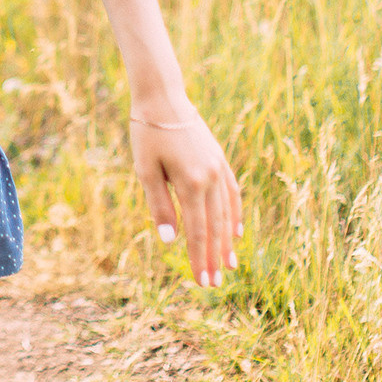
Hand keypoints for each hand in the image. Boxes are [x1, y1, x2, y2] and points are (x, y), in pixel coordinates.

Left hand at [130, 104, 241, 288]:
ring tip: (230, 266)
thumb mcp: (146, 170)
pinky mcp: (220, 160)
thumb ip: (159, 206)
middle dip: (215, 258)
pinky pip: (232, 194)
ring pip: (226, 213)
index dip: (200, 259)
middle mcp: (211, 178)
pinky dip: (234, 215)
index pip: (198, 231)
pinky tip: (236, 232)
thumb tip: (171, 240)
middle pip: (215, 227)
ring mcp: (219, 169)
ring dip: (228, 242)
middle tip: (215, 284)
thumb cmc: (148, 134)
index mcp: (191, 183)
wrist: (163, 97)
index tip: (203, 283)